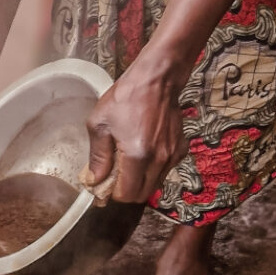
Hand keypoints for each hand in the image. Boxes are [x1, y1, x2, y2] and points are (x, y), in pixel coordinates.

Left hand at [84, 67, 186, 203]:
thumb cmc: (126, 98)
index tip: (103, 187)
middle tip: (112, 178)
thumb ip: (98, 156)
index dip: (113, 194)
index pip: (127, 194)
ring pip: (154, 184)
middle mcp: (158, 160)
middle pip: (142, 194)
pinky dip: (152, 170)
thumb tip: (95, 179)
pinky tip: (142, 153)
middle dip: (125, 191)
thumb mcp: (100, 123)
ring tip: (126, 163)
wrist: (157, 81)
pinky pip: (164, 171)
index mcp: (137, 155)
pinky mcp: (180, 149)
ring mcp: (172, 156)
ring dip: (139, 181)